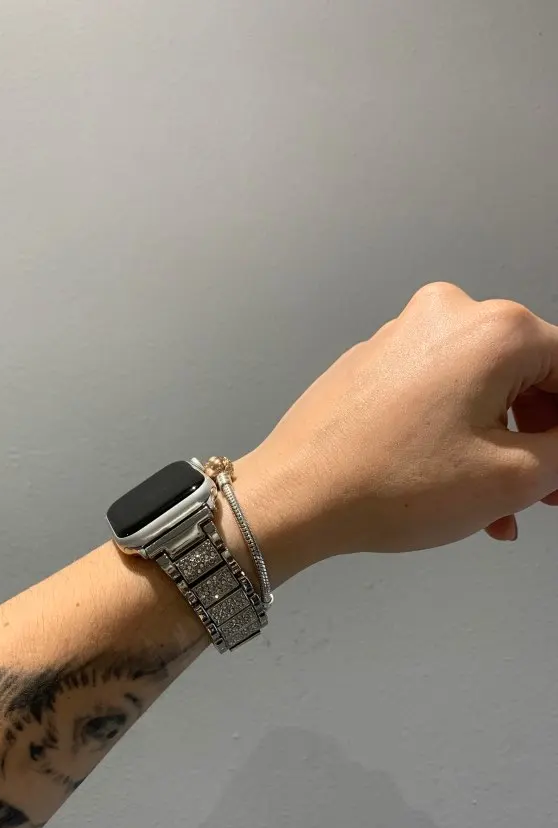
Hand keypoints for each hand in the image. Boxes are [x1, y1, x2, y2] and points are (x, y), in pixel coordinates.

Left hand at [239, 282, 557, 582]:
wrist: (296, 495)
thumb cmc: (397, 485)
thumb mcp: (514, 478)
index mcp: (494, 329)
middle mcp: (448, 315)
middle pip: (528, 375)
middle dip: (543, 439)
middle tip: (546, 495)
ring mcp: (402, 335)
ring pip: (481, 390)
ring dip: (501, 447)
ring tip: (500, 510)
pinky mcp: (372, 362)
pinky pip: (437, 393)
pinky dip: (457, 434)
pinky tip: (456, 488)